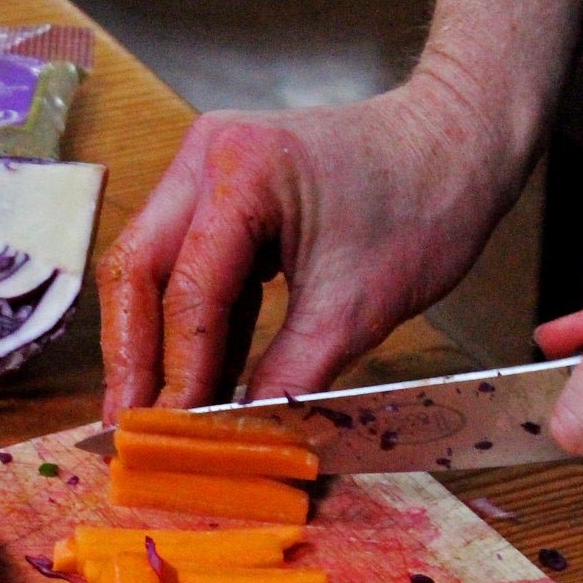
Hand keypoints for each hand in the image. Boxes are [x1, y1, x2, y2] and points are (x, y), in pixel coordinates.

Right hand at [98, 71, 521, 417]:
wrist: (458, 143)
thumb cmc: (424, 202)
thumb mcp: (357, 307)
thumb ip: (290, 375)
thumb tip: (240, 438)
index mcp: (240, 170)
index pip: (187, 290)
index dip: (176, 372)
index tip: (169, 434)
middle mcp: (206, 157)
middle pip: (137, 269)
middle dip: (131, 355)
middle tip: (125, 426)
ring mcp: (206, 169)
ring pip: (150, 266)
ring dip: (150, 342)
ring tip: (146, 412)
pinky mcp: (221, 192)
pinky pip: (185, 263)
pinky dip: (187, 323)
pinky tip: (190, 378)